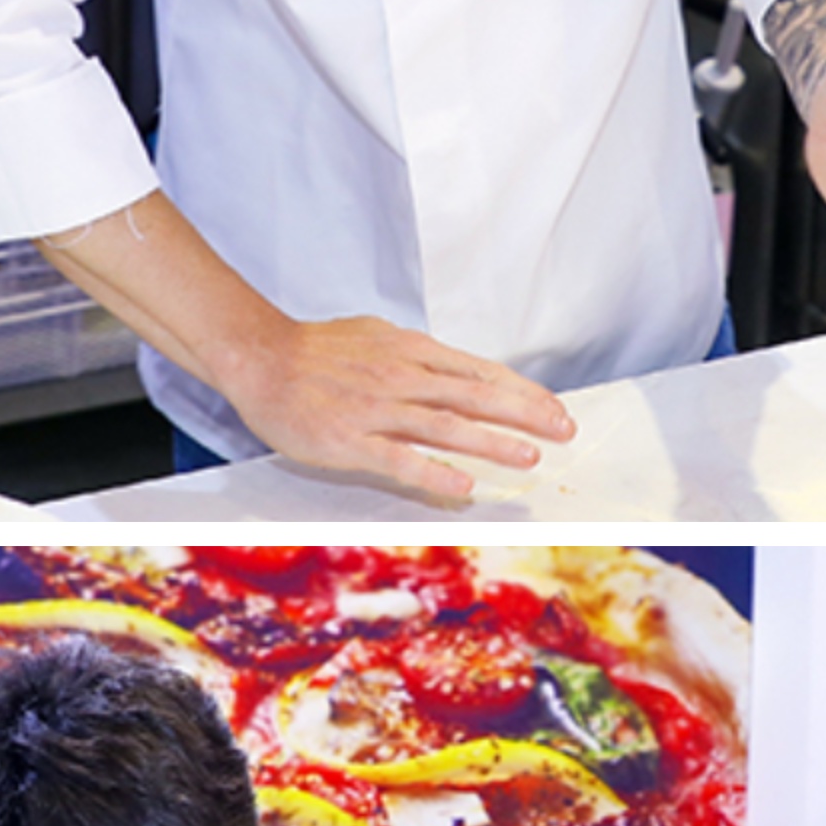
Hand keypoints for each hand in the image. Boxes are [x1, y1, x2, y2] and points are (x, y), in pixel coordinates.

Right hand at [226, 314, 575, 507]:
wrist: (262, 357)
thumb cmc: (317, 350)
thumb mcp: (377, 337)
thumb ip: (417, 356)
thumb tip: (452, 370)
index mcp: (412, 353)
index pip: (480, 373)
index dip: (522, 392)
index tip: (554, 408)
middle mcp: (404, 378)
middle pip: (476, 397)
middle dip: (525, 415)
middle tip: (563, 431)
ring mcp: (379, 410)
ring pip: (447, 426)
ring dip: (492, 443)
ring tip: (528, 457)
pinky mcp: (352, 440)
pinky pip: (400, 459)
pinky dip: (435, 473)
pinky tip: (464, 487)